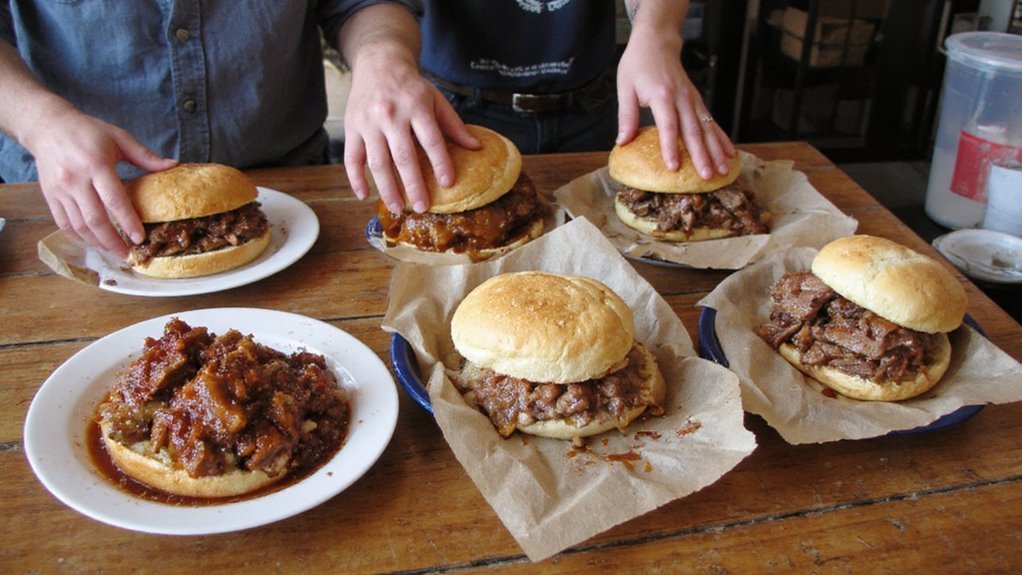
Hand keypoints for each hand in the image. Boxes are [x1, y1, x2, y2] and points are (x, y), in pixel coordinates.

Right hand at [25, 107, 176, 257]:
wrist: (47, 126)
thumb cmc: (87, 131)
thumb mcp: (119, 138)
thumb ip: (145, 156)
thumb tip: (173, 165)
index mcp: (96, 165)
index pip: (114, 200)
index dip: (128, 222)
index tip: (140, 238)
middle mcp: (75, 179)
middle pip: (95, 219)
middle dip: (112, 242)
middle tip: (127, 255)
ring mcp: (60, 189)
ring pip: (78, 225)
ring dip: (96, 243)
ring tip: (113, 251)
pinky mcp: (49, 195)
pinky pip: (63, 222)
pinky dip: (79, 236)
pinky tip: (93, 242)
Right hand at [343, 54, 476, 213]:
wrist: (379, 62)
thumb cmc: (411, 86)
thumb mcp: (436, 99)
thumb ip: (454, 125)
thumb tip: (477, 148)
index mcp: (416, 106)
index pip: (431, 140)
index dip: (440, 163)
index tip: (448, 183)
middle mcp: (391, 114)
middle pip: (403, 156)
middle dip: (413, 185)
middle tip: (422, 207)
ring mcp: (368, 122)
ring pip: (377, 162)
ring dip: (387, 188)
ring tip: (398, 207)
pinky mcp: (351, 127)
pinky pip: (351, 158)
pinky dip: (356, 178)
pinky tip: (364, 195)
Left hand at [616, 27, 735, 178]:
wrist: (657, 43)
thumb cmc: (638, 65)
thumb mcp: (625, 88)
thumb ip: (626, 116)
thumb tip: (622, 142)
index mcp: (662, 96)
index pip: (668, 126)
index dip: (671, 147)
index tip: (673, 167)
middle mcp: (681, 98)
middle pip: (693, 131)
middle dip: (701, 155)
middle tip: (707, 176)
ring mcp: (693, 100)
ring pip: (707, 128)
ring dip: (717, 151)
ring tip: (723, 170)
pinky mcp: (697, 101)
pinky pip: (712, 122)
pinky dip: (722, 139)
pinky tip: (730, 153)